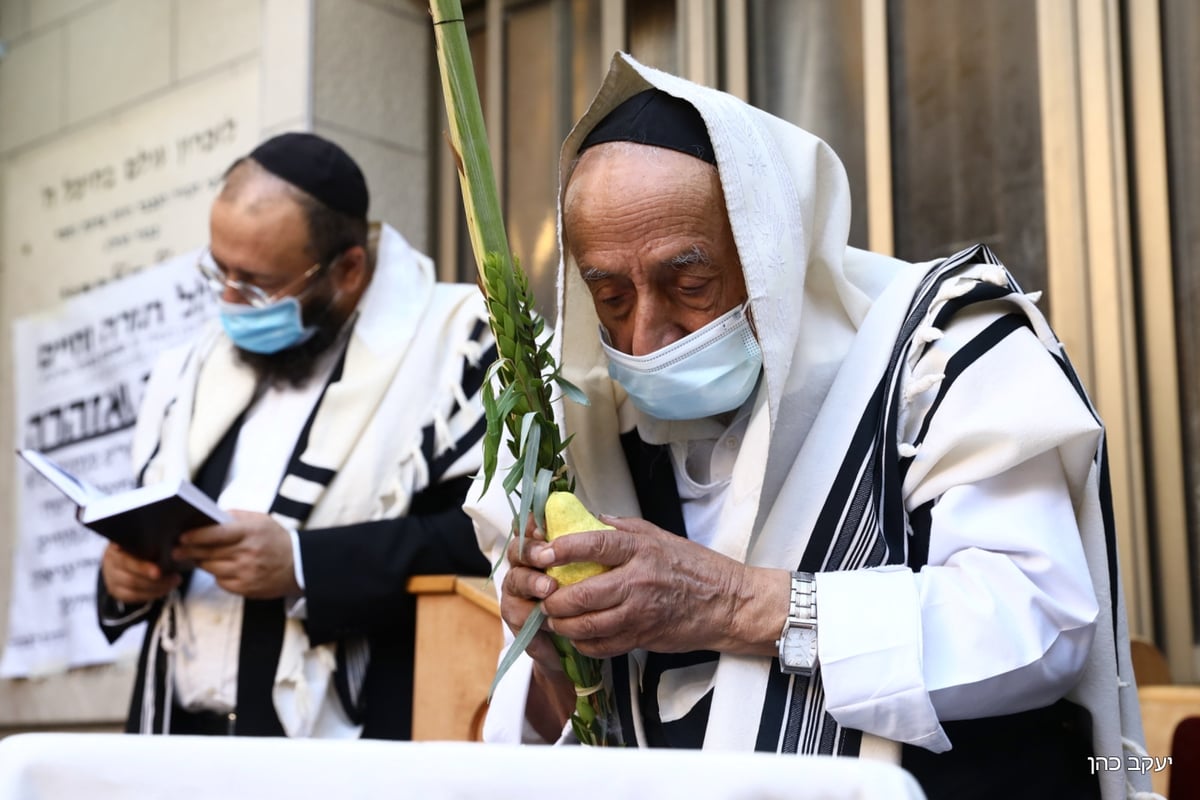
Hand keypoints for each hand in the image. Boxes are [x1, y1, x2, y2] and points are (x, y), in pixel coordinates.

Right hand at [101, 543, 180, 603]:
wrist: (127, 554)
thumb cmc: (141, 543)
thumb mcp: (144, 540)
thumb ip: (151, 544)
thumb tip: (170, 547)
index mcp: (115, 547)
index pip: (127, 561)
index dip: (142, 567)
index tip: (158, 572)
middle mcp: (110, 563)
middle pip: (130, 578)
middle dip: (155, 581)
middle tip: (176, 578)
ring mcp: (111, 579)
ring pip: (133, 590)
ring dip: (157, 588)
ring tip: (175, 581)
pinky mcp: (116, 591)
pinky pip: (134, 597)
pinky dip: (152, 594)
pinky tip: (166, 589)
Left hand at [172, 510, 299, 598]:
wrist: (297, 565)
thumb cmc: (275, 539)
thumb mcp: (260, 520)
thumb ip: (234, 517)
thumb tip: (208, 518)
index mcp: (250, 532)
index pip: (216, 534)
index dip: (196, 536)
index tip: (182, 536)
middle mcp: (247, 553)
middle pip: (208, 553)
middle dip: (189, 551)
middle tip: (177, 549)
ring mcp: (246, 573)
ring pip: (210, 568)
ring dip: (202, 562)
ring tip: (198, 556)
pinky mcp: (245, 588)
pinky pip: (220, 581)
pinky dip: (217, 575)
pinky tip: (220, 568)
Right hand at [499, 515, 581, 738]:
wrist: (581, 639)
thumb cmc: (586, 594)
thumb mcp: (593, 566)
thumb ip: (592, 543)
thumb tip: (603, 519)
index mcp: (540, 549)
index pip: (529, 528)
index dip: (532, 524)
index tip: (544, 525)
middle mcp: (524, 567)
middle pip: (518, 551)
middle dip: (531, 552)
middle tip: (547, 556)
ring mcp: (517, 595)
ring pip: (515, 582)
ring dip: (531, 583)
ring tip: (549, 589)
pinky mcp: (519, 624)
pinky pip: (521, 621)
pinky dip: (536, 624)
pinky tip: (550, 627)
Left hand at [523, 514, 786, 658]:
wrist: (727, 603)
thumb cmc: (696, 567)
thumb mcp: (661, 536)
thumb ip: (624, 528)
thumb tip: (592, 520)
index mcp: (641, 550)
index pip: (594, 545)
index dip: (564, 549)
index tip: (544, 552)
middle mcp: (638, 581)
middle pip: (583, 594)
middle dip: (555, 599)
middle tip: (544, 596)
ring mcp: (640, 613)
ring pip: (588, 625)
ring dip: (564, 625)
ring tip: (554, 618)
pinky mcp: (643, 638)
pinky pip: (603, 646)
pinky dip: (584, 643)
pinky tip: (577, 636)